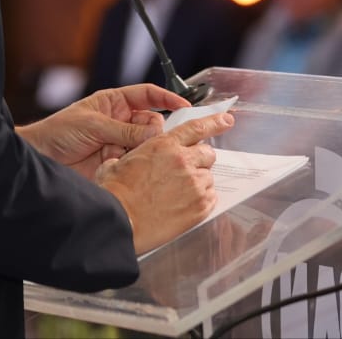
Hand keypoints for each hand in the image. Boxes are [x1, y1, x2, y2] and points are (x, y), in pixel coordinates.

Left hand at [20, 83, 188, 179]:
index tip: (184, 104)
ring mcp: (119, 143)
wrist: (42, 159)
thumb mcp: (92, 124)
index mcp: (115, 103)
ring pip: (146, 144)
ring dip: (141, 150)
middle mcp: (121, 122)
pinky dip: (134, 164)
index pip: (148, 95)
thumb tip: (153, 134)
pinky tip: (121, 164)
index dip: (167, 98)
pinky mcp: (117, 163)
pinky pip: (136, 162)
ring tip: (126, 154)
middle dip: (153, 131)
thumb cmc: (58, 132)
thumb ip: (124, 130)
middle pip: (152, 123)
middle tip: (147, 140)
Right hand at [96, 112, 230, 254]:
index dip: (214, 122)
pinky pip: (210, 198)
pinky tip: (183, 207)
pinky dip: (201, 201)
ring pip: (208, 178)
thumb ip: (134, 155)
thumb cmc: (115, 195)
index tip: (226, 120)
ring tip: (177, 196)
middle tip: (184, 172)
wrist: (119, 223)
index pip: (197, 128)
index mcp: (164, 145)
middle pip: (207, 154)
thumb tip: (127, 160)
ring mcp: (194, 184)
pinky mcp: (199, 207)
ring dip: (198, 183)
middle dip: (199, 160)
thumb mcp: (117, 162)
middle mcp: (183, 161)